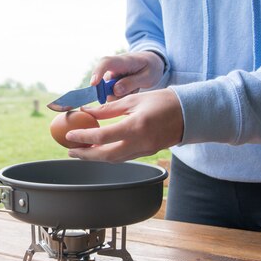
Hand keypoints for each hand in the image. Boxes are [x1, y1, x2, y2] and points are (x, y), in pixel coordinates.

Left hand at [66, 88, 182, 161]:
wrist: (190, 113)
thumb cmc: (162, 102)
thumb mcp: (133, 100)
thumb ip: (108, 109)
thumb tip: (87, 112)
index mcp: (135, 126)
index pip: (103, 136)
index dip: (83, 137)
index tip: (70, 135)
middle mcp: (140, 143)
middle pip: (106, 155)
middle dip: (85, 155)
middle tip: (71, 151)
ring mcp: (144, 150)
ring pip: (114, 159)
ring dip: (96, 157)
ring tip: (81, 151)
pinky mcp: (147, 153)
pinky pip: (124, 157)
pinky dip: (109, 155)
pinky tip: (100, 149)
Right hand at [91, 51, 164, 99]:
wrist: (152, 62)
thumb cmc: (150, 67)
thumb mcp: (147, 76)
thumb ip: (132, 83)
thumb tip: (115, 90)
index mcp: (123, 61)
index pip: (106, 63)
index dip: (97, 72)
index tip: (93, 84)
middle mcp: (113, 68)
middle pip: (103, 82)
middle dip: (113, 93)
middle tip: (130, 92)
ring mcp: (112, 76)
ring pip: (109, 91)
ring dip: (121, 95)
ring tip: (135, 88)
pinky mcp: (112, 83)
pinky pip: (113, 94)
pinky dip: (123, 96)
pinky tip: (132, 89)